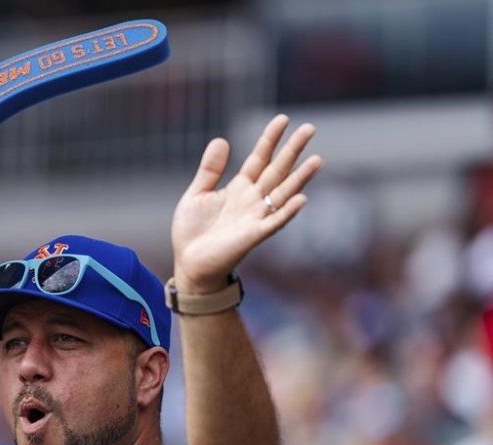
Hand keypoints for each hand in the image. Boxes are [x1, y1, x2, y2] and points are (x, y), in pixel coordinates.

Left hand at [171, 115, 322, 292]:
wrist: (189, 263)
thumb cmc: (193, 232)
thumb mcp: (197, 194)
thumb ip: (210, 170)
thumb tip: (221, 139)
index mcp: (239, 188)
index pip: (259, 159)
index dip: (270, 139)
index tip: (283, 119)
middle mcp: (252, 200)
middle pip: (277, 170)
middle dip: (292, 150)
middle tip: (310, 128)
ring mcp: (255, 218)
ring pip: (283, 193)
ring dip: (300, 178)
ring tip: (317, 159)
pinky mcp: (252, 236)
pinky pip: (274, 223)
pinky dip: (287, 212)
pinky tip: (301, 199)